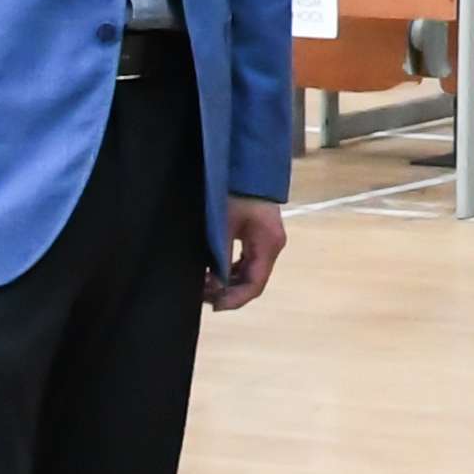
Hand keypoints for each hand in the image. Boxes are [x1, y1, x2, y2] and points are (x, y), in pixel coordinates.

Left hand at [212, 195, 288, 312]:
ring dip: (228, 282)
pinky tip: (213, 271)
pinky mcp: (259, 237)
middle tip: (202, 294)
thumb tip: (213, 286)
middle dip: (228, 292)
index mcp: (268, 245)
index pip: (255, 284)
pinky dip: (230, 270)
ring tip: (204, 284)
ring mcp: (267, 242)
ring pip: (249, 273)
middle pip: (252, 281)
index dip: (235, 300)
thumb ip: (220, 257)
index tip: (214, 305)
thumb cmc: (235, 193)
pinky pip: (246, 262)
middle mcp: (271, 247)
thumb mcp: (224, 226)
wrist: (246, 167)